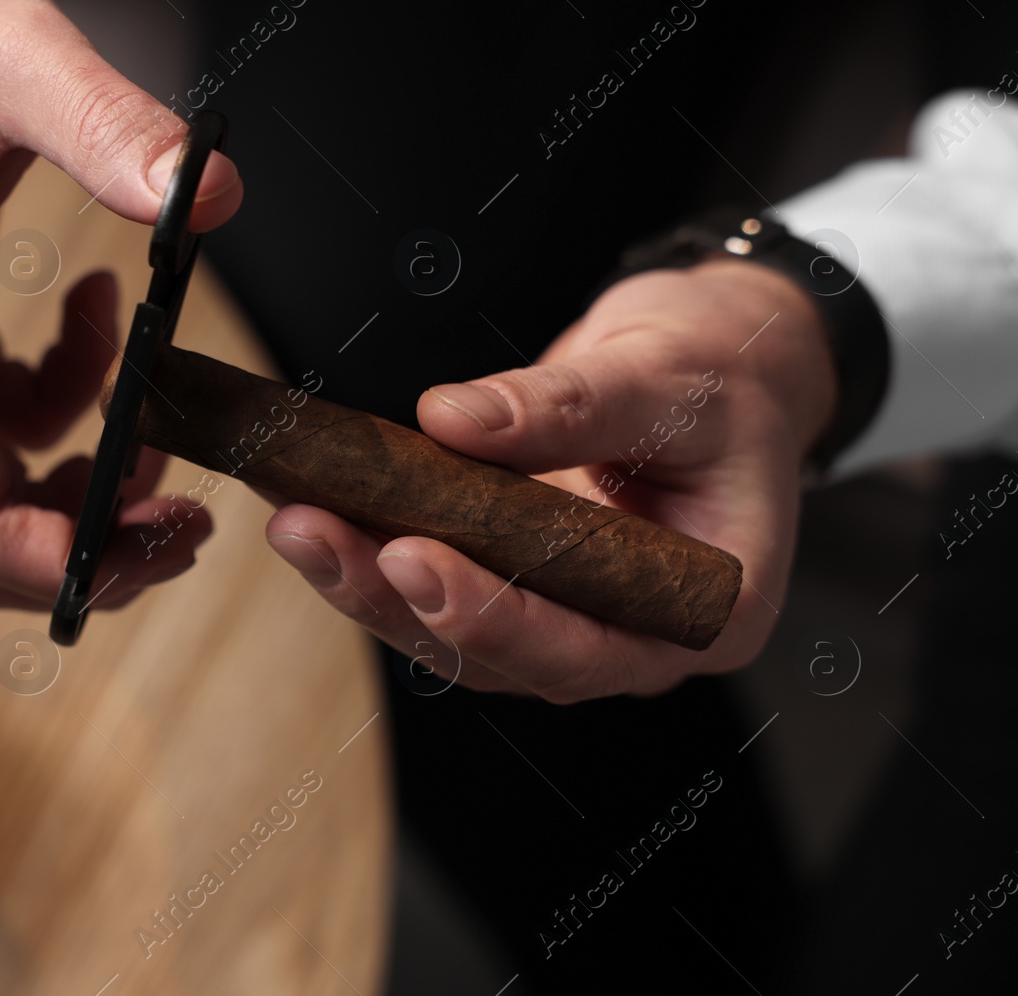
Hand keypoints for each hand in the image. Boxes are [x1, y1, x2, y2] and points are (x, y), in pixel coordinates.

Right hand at [0, 0, 241, 607]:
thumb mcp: (22, 62)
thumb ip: (115, 131)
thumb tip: (210, 199)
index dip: (69, 563)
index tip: (164, 537)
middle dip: (83, 545)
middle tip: (182, 515)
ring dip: (79, 480)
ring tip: (157, 412)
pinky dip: (61, 408)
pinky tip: (99, 324)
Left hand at [267, 259, 836, 699]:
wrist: (717, 364)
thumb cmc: (723, 376)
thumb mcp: (664, 378)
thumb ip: (569, 405)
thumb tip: (452, 420)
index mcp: (706, 611)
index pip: (591, 648)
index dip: (496, 618)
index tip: (413, 560)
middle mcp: (631, 634)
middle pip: (500, 653)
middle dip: (397, 599)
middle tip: (314, 534)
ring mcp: (568, 616)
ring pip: (452, 632)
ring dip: (366, 581)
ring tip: (295, 521)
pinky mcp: (516, 583)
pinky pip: (438, 585)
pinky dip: (373, 549)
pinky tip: (311, 506)